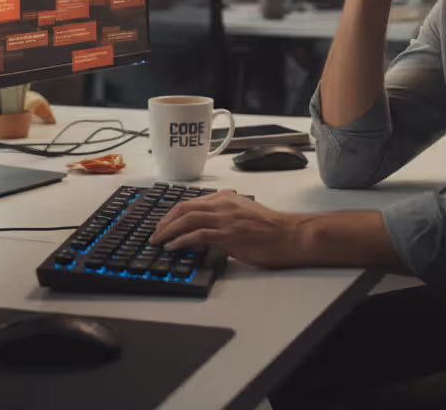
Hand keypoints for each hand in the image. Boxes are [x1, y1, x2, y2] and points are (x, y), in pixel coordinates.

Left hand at [150, 191, 308, 267]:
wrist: (290, 235)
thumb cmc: (271, 229)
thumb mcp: (244, 213)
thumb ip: (225, 216)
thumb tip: (207, 229)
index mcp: (226, 198)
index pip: (192, 202)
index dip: (173, 213)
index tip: (164, 222)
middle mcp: (223, 204)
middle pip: (184, 208)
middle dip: (165, 221)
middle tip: (155, 233)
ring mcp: (225, 218)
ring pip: (187, 219)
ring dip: (168, 230)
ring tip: (158, 241)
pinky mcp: (228, 234)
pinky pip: (197, 234)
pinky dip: (181, 240)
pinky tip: (172, 247)